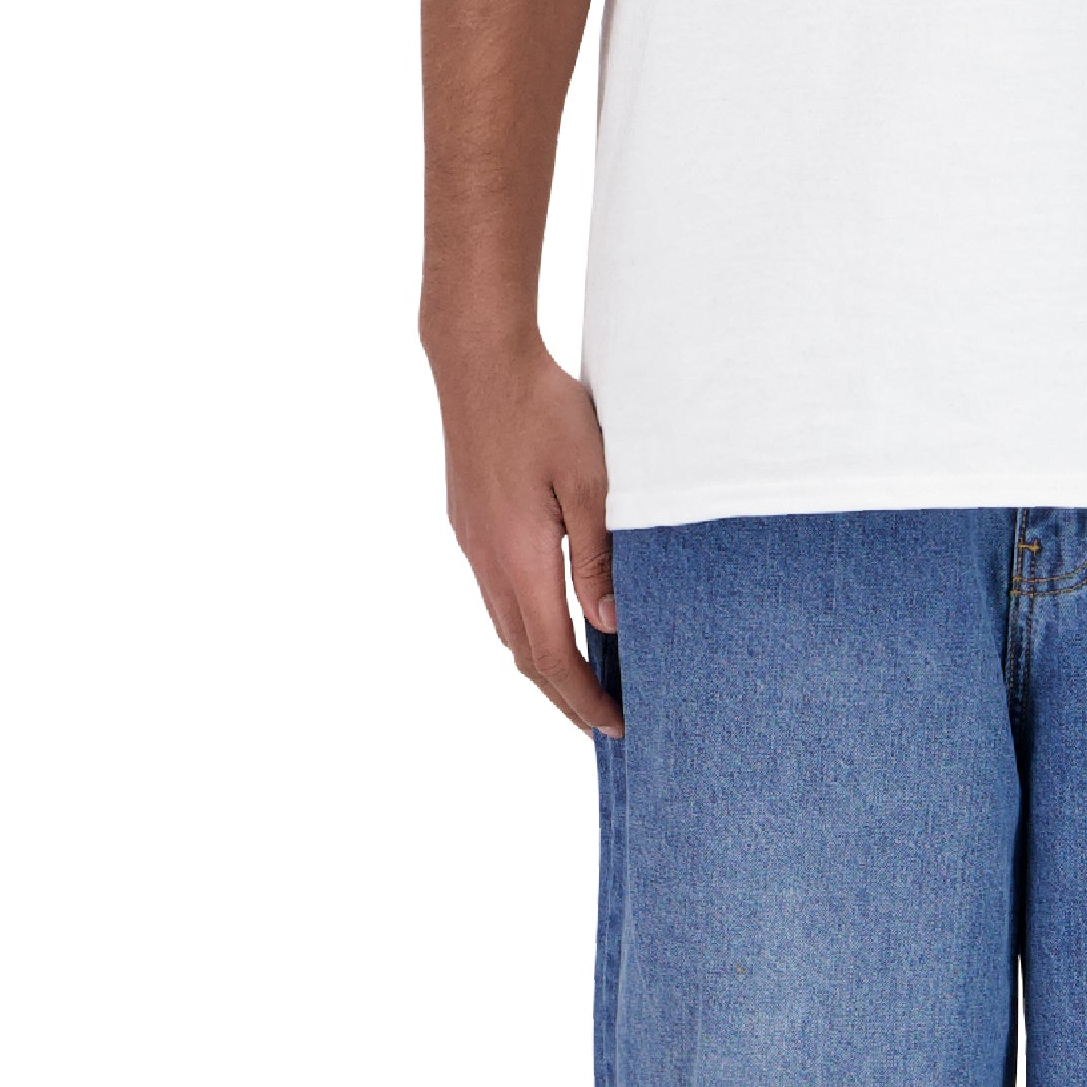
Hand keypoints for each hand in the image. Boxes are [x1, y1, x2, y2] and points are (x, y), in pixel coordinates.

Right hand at [434, 329, 621, 734]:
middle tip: (604, 725)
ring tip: (583, 686)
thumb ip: (600, 554)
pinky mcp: (471, 526)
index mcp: (519, 557)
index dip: (582, 698)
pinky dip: (528, 628)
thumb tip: (607, 623)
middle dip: (563, 697)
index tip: (615, 726)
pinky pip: (497, 597)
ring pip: (506, 627)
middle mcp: (488, 561)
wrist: (478, 361)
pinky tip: (552, 622)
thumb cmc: (542, 409)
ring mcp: (474, 544)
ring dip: (544, 665)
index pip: (551, 654)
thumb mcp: (592, 478)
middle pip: (524, 655)